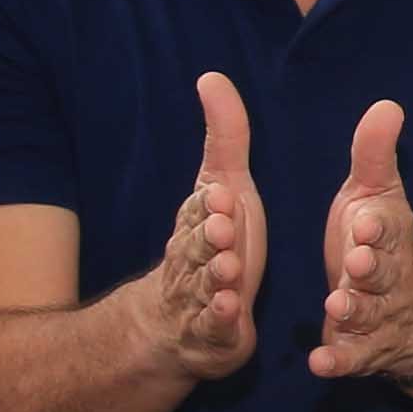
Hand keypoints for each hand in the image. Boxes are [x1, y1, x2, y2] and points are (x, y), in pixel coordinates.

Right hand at [132, 72, 261, 382]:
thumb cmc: (216, 241)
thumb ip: (225, 137)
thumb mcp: (224, 186)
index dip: (210, 206)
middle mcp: (195, 259)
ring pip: (203, 289)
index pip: (202, 212)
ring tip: (228, 275)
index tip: (221, 196)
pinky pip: (214, 330)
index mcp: (200, 222)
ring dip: (214, 282)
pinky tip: (230, 317)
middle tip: (224, 231)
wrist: (182, 318)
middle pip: (199, 249)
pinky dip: (219, 323)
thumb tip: (211, 76)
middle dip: (210, 240)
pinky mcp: (214, 335)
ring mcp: (201, 298)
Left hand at [309, 99, 412, 382]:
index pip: (389, 229)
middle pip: (382, 273)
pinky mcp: (360, 350)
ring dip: (354, 311)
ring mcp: (376, 316)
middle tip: (356, 263)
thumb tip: (387, 106)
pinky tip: (320, 364)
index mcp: (388, 235)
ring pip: (368, 315)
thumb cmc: (379, 242)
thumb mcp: (377, 197)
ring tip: (337, 307)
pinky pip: (351, 358)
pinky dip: (339, 360)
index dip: (379, 228)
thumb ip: (375, 156)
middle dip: (371, 269)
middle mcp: (387, 278)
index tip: (365, 223)